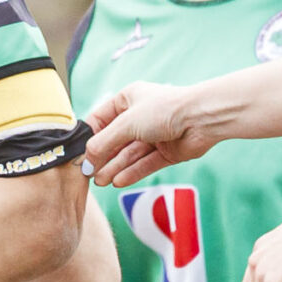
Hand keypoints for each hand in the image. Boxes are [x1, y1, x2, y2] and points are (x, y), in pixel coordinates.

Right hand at [83, 83, 225, 187]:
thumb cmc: (165, 109)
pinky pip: (145, 163)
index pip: (101, 119)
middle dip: (102, 157)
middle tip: (88, 174)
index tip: (79, 154)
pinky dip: (132, 172)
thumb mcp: (125, 123)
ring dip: (115, 167)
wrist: (202, 119)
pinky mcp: (167, 151)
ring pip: (129, 154)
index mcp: (128, 99)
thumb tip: (86, 160)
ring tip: (101, 181)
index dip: (90, 137)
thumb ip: (103, 143)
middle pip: (115, 140)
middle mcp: (140, 117)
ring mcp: (154, 135)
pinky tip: (118, 181)